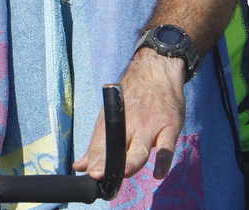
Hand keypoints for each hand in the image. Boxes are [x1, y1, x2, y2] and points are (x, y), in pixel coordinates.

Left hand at [75, 49, 184, 181]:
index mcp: (112, 124)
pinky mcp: (169, 127)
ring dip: (131, 162)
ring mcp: (150, 127)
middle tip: (101, 178)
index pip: (99, 146)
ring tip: (124, 173)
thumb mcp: (110, 116)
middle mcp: (129, 126)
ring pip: (140, 149)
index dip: (93, 163)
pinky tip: (159, 174)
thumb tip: (79, 166)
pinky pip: (167, 147)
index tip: (89, 178)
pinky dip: (164, 161)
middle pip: (117, 148)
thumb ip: (96, 145)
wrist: (156, 71)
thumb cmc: (131, 98)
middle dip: (108, 163)